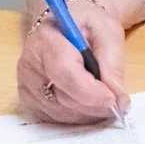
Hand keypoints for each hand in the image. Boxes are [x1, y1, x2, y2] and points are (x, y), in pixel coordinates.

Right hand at [16, 0, 128, 124]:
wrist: (64, 26)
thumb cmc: (85, 24)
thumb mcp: (106, 30)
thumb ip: (113, 61)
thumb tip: (118, 96)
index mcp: (46, 40)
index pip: (65, 72)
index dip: (91, 91)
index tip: (114, 99)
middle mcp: (29, 65)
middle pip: (65, 98)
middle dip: (96, 104)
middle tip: (117, 99)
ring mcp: (26, 86)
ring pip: (63, 113)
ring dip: (89, 112)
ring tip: (102, 96)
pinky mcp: (29, 101)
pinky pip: (57, 119)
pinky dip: (78, 115)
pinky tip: (87, 101)